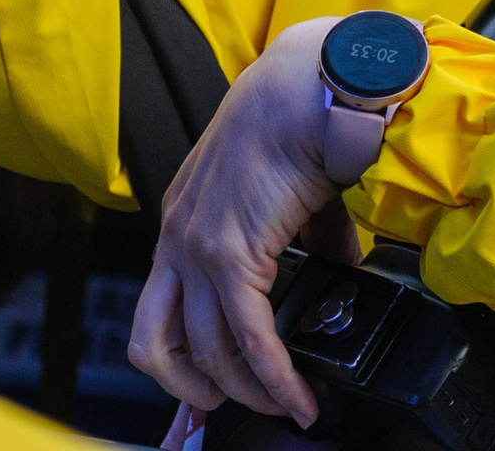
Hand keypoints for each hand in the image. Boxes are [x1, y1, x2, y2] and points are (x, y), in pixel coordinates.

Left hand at [129, 18, 347, 429]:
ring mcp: (196, 247)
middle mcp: (176, 239)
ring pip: (206, 352)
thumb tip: (338, 272)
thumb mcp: (289, 192)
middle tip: (234, 409)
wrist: (308, 86)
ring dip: (248, 391)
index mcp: (183, 221)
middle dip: (194, 392)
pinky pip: (248, 338)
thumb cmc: (299, 119)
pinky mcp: (229, 253)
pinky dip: (275, 377)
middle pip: (155, 347)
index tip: (209, 392)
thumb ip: (306, 239)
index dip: (180, 363)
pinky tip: (298, 395)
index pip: (158, 313)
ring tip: (285, 403)